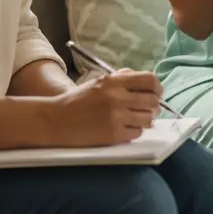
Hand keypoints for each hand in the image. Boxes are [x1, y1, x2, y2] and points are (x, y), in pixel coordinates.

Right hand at [45, 70, 162, 146]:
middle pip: (152, 100)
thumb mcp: (99, 82)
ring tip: (139, 119)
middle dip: (155, 105)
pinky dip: (135, 131)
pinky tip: (127, 128)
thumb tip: (146, 82)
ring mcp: (116, 117)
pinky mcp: (113, 135)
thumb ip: (122, 79)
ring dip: (147, 119)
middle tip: (150, 109)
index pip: (149, 80)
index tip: (157, 92)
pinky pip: (137, 133)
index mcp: (114, 82)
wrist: (55, 121)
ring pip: (148, 118)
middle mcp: (117, 98)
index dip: (157, 87)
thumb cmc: (77, 101)